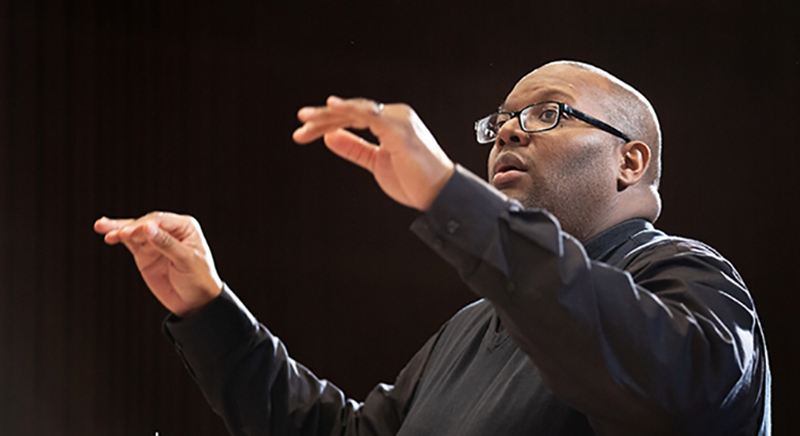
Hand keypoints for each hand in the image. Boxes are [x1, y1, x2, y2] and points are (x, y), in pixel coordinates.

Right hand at [94, 212, 222, 316]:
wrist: (195, 302)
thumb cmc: (199, 279)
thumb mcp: (186, 261)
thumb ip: (166, 244)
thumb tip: (147, 227)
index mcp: (185, 227)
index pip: (160, 221)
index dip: (144, 225)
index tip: (130, 232)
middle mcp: (170, 230)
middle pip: (144, 223)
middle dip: (129, 227)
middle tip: (116, 234)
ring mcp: (155, 242)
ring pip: (134, 231)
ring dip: (118, 228)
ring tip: (100, 227)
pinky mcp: (145, 253)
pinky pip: (130, 242)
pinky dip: (118, 237)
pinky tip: (106, 234)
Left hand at [292, 96, 454, 210]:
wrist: (439, 195)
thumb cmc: (414, 181)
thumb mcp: (375, 162)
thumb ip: (354, 148)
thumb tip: (329, 136)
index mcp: (390, 122)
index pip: (353, 117)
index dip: (326, 123)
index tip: (303, 133)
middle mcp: (394, 116)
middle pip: (352, 111)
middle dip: (323, 118)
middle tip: (300, 122)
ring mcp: (398, 120)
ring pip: (357, 110)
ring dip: (330, 114)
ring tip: (307, 118)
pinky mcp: (400, 130)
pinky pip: (371, 115)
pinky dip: (351, 110)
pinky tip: (332, 107)